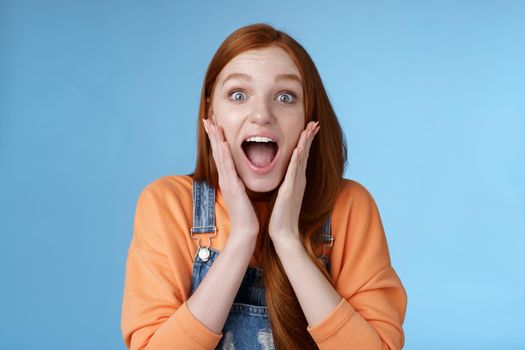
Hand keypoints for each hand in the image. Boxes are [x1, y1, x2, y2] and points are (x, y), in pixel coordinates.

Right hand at [202, 117, 259, 238]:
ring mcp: (228, 182)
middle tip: (207, 119)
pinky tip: (222, 144)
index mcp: (228, 178)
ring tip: (212, 125)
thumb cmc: (245, 213)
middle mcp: (225, 178)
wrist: (246, 229)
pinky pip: (228, 168)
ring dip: (216, 140)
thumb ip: (237, 183)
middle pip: (217, 152)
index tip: (214, 125)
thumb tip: (236, 175)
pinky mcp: (233, 187)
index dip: (216, 139)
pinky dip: (224, 155)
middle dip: (212, 135)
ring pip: (220, 157)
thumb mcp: (240, 193)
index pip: (221, 155)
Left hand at [268, 121, 319, 246]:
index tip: (310, 128)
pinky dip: (297, 159)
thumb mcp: (285, 195)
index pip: (302, 156)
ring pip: (301, 159)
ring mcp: (296, 184)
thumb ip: (288, 185)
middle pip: (305, 154)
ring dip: (306, 143)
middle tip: (315, 122)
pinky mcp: (290, 190)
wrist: (283, 233)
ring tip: (310, 129)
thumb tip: (288, 178)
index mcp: (296, 180)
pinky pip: (294, 171)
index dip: (306, 141)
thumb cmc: (282, 216)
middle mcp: (299, 180)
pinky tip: (298, 149)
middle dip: (310, 137)